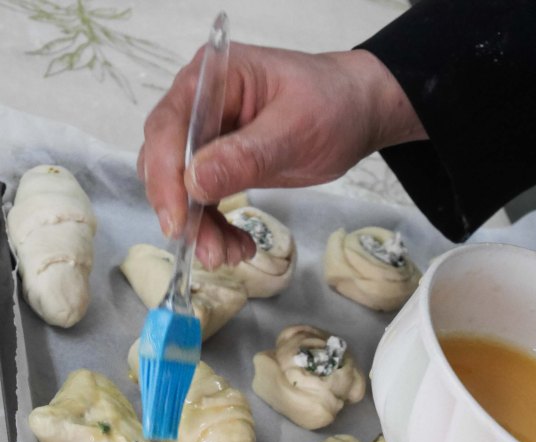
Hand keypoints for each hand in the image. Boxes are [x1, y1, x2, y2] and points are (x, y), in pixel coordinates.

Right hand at [137, 44, 424, 267]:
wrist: (357, 113)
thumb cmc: (332, 105)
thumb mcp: (294, 130)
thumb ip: (245, 155)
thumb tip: (195, 181)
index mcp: (211, 79)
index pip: (169, 127)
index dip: (166, 177)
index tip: (177, 221)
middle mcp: (199, 105)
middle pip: (166, 161)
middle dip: (183, 211)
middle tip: (208, 251)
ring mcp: (208, 137)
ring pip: (182, 188)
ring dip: (200, 227)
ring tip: (228, 256)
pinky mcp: (220, 164)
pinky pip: (204, 201)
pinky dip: (216, 227)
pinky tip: (239, 246)